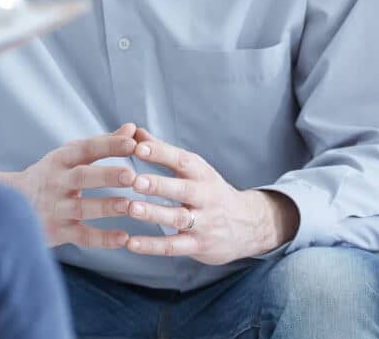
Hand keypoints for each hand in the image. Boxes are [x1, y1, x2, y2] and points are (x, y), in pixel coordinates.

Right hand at [0, 124, 138, 248]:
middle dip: (107, 176)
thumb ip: (102, 143)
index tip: (132, 144)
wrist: (9, 205)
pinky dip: (102, 239)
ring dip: (106, 207)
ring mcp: (56, 208)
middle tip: (131, 176)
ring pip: (81, 208)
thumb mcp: (70, 156)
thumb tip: (132, 128)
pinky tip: (124, 238)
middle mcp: (56, 182)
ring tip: (129, 206)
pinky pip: (81, 236)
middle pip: (82, 177)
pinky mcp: (57, 231)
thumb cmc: (52, 176)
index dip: (109, 145)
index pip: (86, 149)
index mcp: (61, 159)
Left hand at [124, 128, 299, 264]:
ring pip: (178, 218)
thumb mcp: (194, 170)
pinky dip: (152, 246)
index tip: (138, 147)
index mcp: (203, 174)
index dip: (161, 153)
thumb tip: (134, 131)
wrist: (248, 225)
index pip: (183, 160)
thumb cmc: (211, 192)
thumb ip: (163, 152)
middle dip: (160, 184)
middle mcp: (206, 196)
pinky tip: (130, 243)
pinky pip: (174, 247)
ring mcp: (204, 223)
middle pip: (183, 189)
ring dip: (154, 213)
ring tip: (131, 208)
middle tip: (135, 180)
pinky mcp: (199, 245)